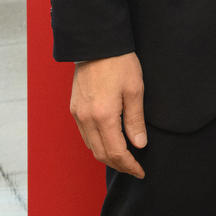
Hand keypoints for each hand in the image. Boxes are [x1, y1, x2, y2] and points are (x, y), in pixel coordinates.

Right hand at [70, 52, 146, 177]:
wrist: (97, 44)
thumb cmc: (120, 63)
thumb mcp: (135, 90)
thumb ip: (135, 120)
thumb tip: (139, 145)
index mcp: (103, 116)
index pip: (116, 152)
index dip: (129, 165)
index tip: (141, 171)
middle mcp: (86, 119)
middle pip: (101, 154)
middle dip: (119, 165)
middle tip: (135, 168)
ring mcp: (78, 114)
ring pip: (91, 146)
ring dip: (107, 156)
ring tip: (125, 158)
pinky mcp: (75, 108)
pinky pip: (85, 135)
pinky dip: (97, 144)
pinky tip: (109, 142)